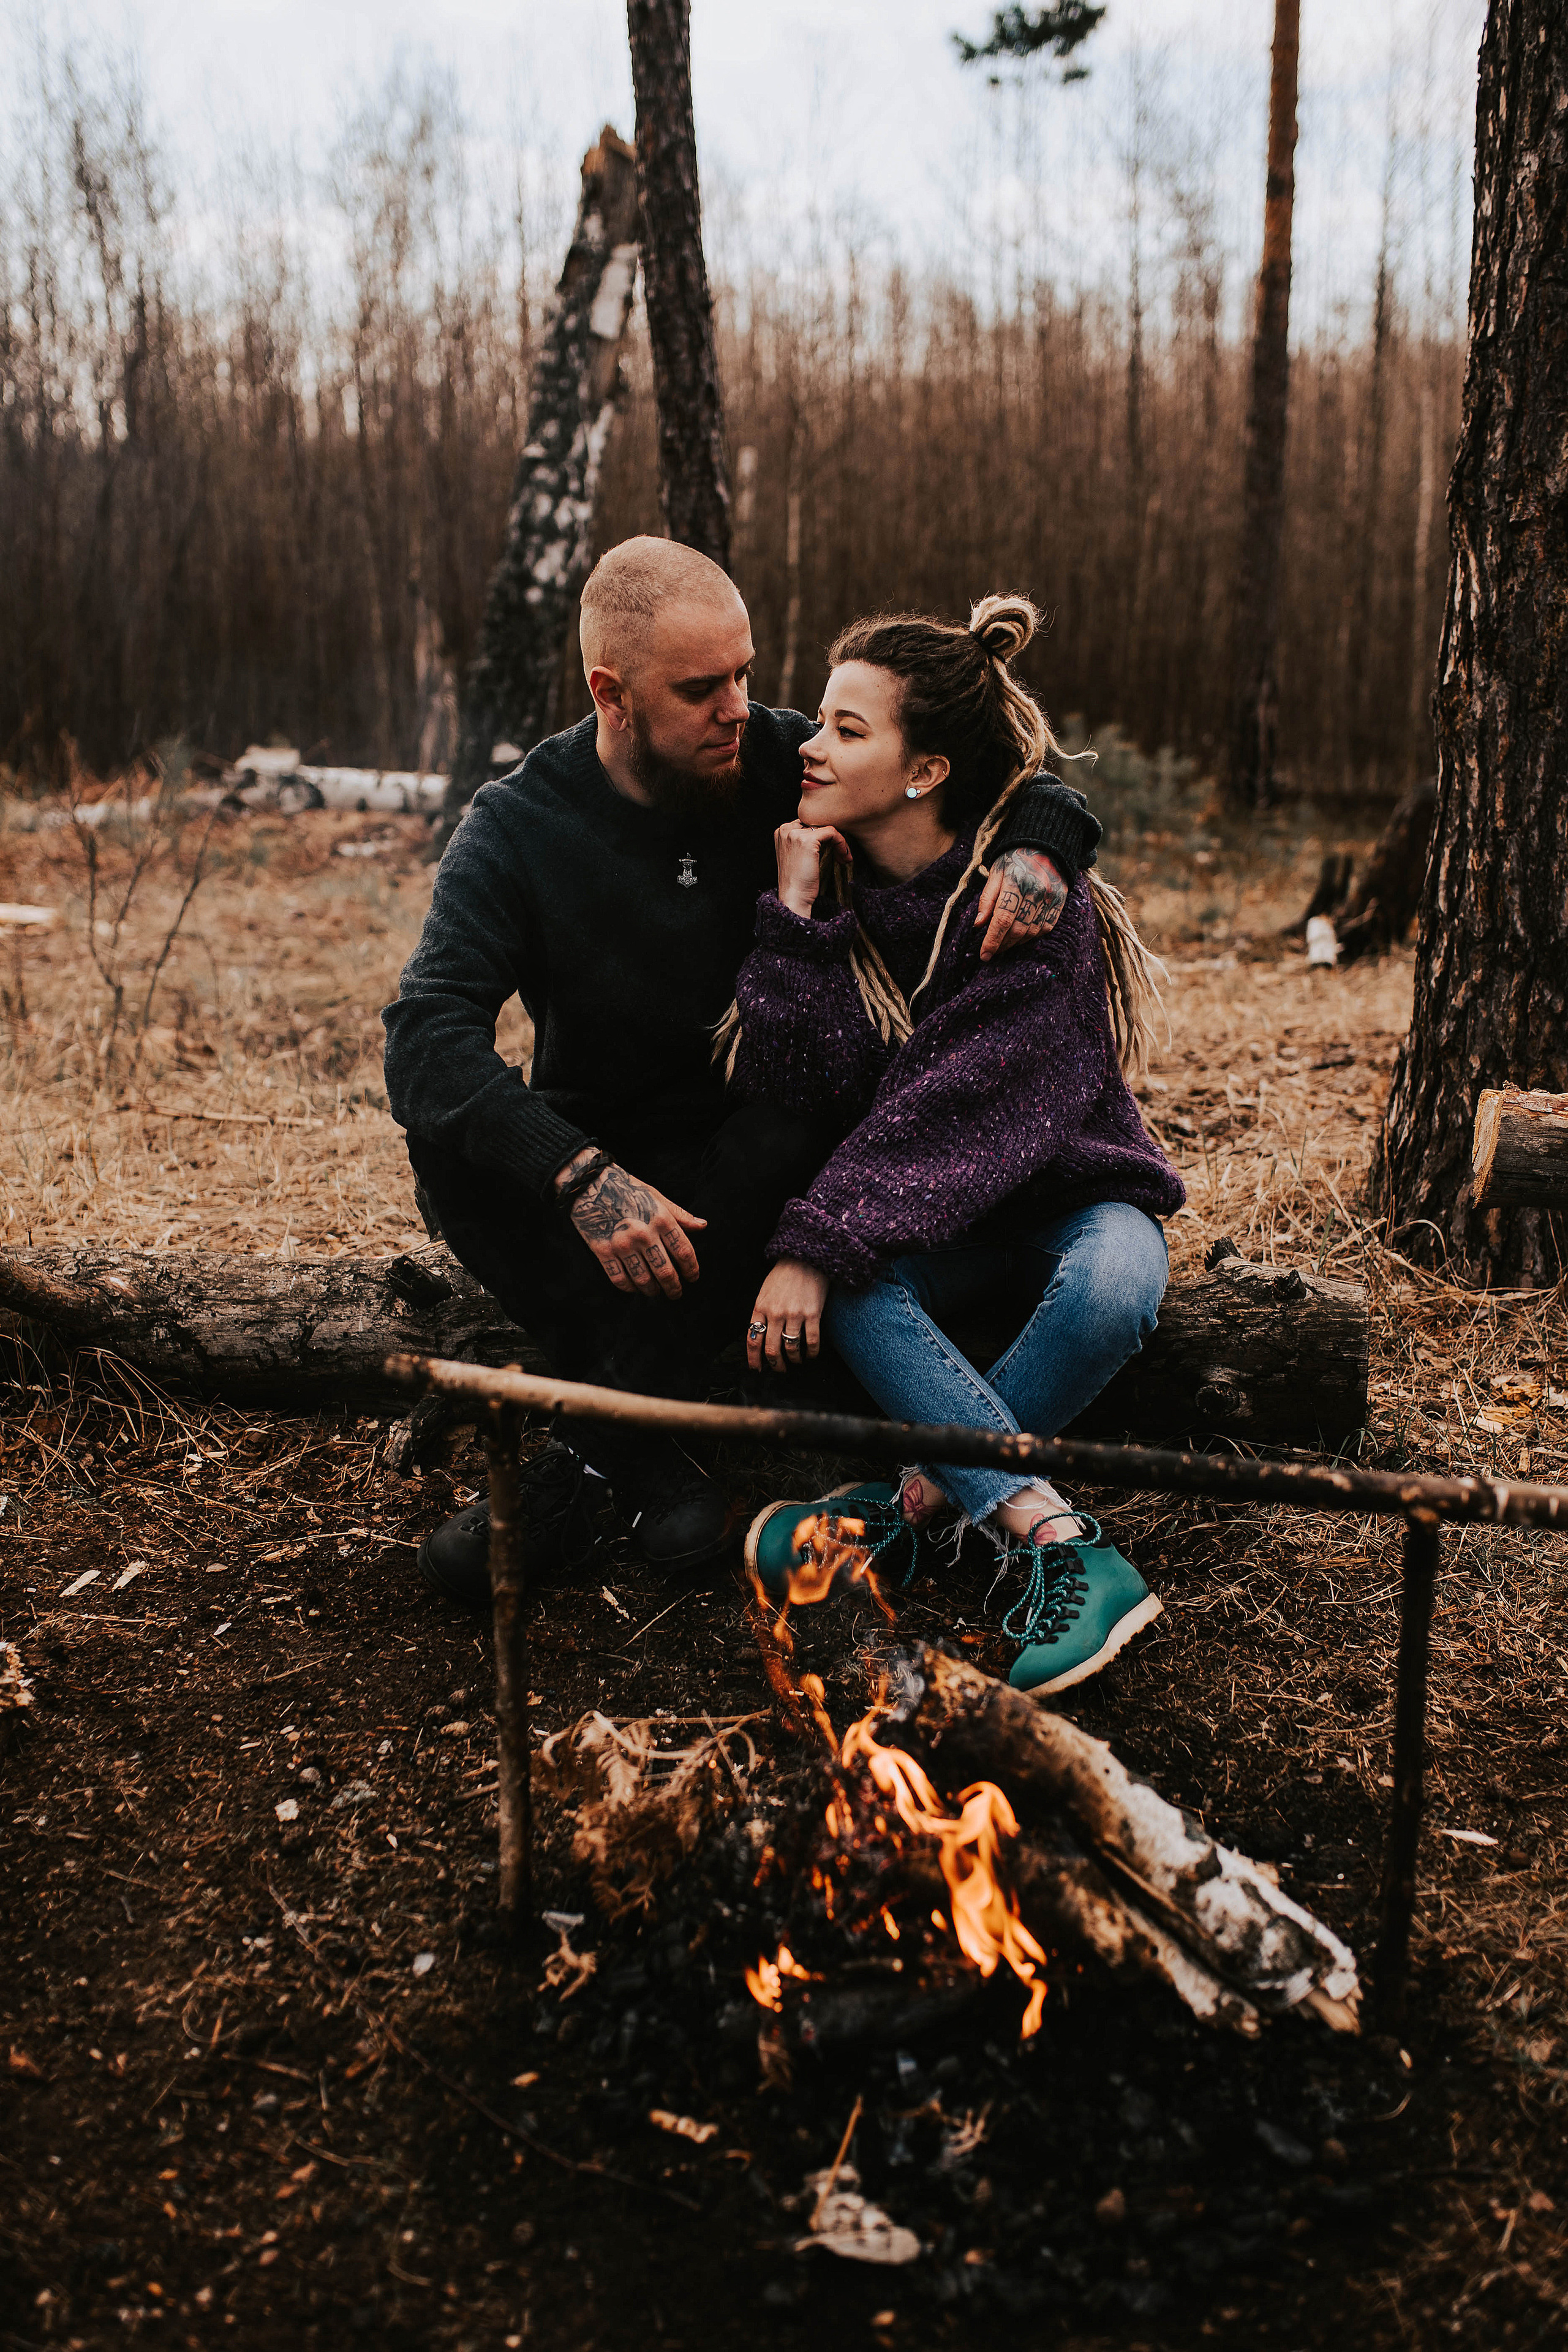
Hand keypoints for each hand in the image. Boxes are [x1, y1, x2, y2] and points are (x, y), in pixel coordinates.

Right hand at [555, 1152, 705, 1299]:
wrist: (590, 1184)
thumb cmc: (627, 1189)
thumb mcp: (656, 1197)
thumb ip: (680, 1214)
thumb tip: (702, 1226)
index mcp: (661, 1219)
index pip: (684, 1251)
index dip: (692, 1268)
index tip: (693, 1277)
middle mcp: (644, 1234)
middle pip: (665, 1271)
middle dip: (673, 1287)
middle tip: (676, 1293)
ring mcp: (623, 1244)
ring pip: (643, 1279)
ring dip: (652, 1290)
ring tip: (655, 1291)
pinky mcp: (603, 1251)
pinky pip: (619, 1279)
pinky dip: (629, 1288)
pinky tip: (634, 1287)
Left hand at [746, 1257, 829, 1372]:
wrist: (805, 1259)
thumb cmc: (784, 1275)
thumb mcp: (765, 1292)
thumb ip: (762, 1313)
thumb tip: (762, 1336)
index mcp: (760, 1307)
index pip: (753, 1339)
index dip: (753, 1358)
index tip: (756, 1368)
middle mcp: (775, 1313)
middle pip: (771, 1348)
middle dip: (775, 1364)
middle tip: (779, 1369)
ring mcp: (794, 1315)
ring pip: (791, 1348)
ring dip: (793, 1360)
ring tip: (796, 1362)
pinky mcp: (812, 1314)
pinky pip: (811, 1341)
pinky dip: (811, 1353)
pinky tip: (810, 1355)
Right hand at [775, 818, 851, 918]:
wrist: (794, 897)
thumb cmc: (797, 881)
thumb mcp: (797, 855)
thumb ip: (804, 840)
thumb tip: (828, 831)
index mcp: (781, 832)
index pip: (808, 822)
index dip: (823, 835)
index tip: (833, 849)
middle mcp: (785, 830)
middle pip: (817, 822)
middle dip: (831, 837)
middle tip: (841, 854)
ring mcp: (794, 834)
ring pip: (826, 827)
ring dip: (839, 842)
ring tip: (843, 857)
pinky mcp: (807, 841)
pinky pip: (832, 832)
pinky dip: (841, 843)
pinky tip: (844, 857)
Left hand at [973, 847, 1067, 960]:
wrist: (1045, 845)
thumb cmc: (1015, 859)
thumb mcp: (996, 873)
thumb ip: (987, 899)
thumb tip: (978, 925)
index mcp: (1015, 882)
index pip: (1002, 919)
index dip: (992, 940)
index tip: (984, 955)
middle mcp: (1035, 891)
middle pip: (1017, 929)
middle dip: (1002, 944)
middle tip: (991, 951)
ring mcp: (1050, 898)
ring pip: (1031, 932)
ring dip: (1015, 943)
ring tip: (1004, 944)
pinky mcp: (1060, 902)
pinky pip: (1046, 928)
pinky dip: (1032, 936)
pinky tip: (1021, 936)